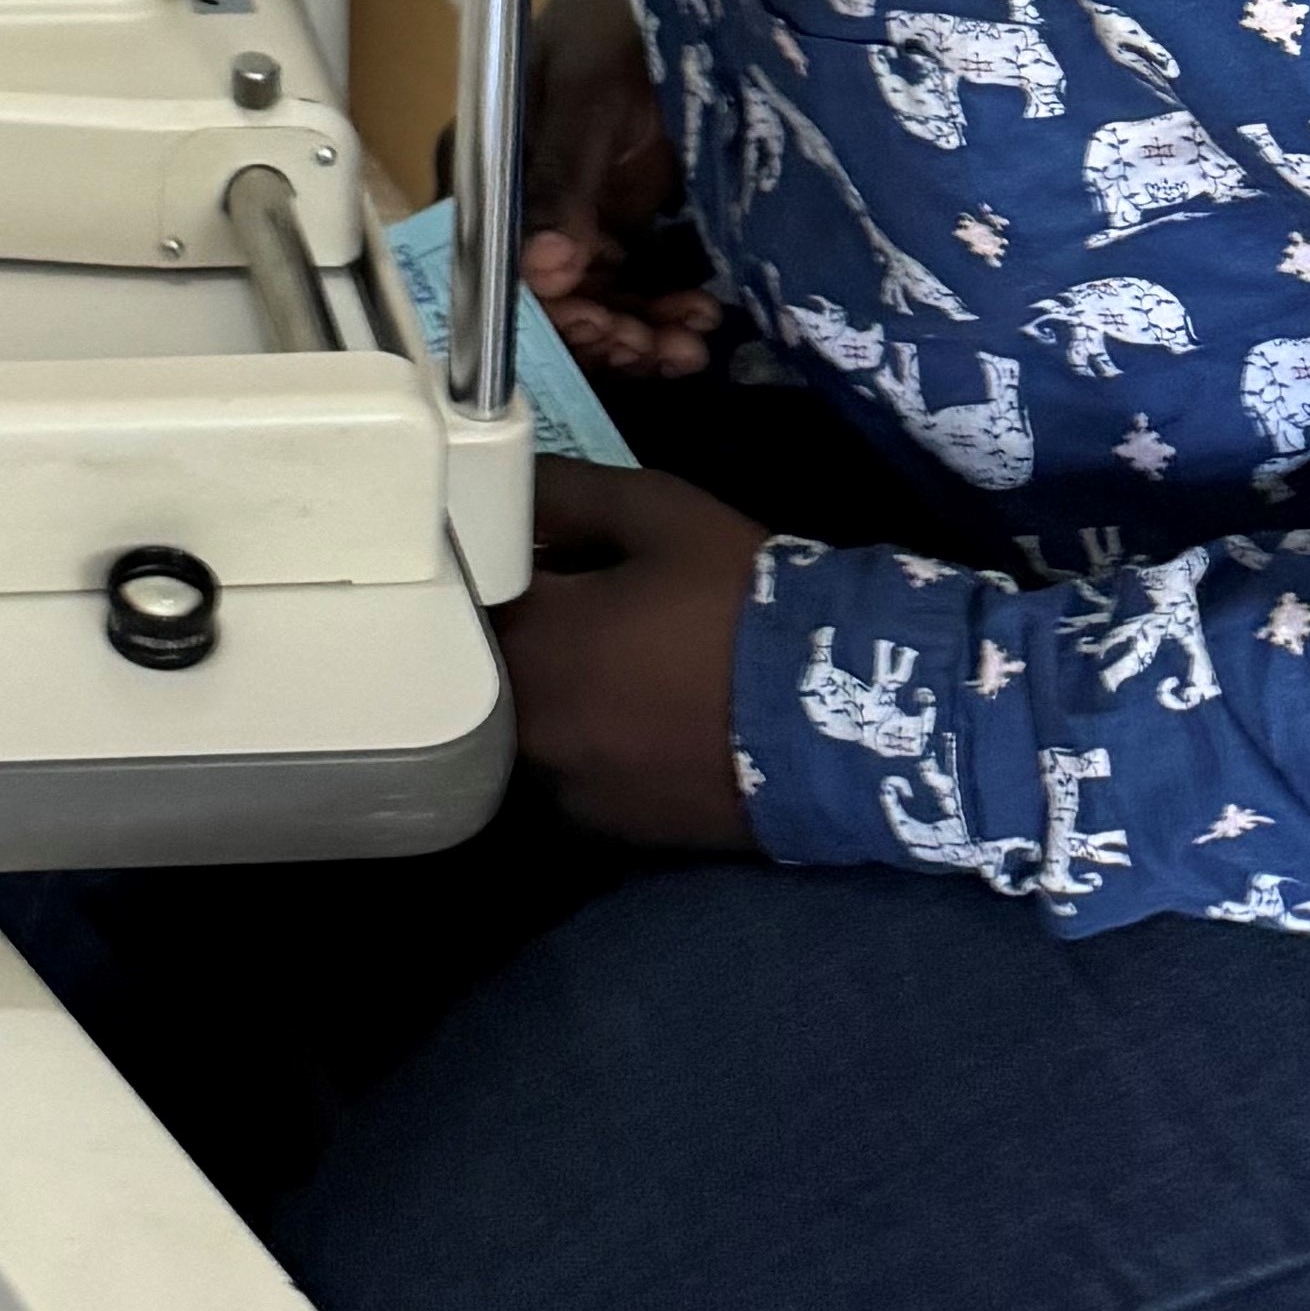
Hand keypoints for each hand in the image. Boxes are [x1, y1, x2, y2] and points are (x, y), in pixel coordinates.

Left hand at [498, 460, 760, 849]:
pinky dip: (589, 741)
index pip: (470, 590)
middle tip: (573, 601)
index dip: (490, 563)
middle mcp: (527, 724)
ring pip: (527, 723)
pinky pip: (572, 771)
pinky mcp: (613, 829)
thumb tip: (507, 482)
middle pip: (492, 665)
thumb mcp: (656, 513)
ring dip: (551, 689)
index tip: (523, 547)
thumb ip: (564, 492)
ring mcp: (567, 786)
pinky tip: (638, 715)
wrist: (839, 721)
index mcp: (528, 640)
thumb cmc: (741, 602)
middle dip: (521, 630)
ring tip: (613, 660)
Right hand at [520, 0, 719, 378]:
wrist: (673, 6)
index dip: (547, 313)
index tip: (605, 326)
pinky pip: (629, 288)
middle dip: (606, 332)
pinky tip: (699, 320)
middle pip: (546, 300)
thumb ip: (562, 181)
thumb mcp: (584, 100)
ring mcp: (569, 220)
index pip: (497, 269)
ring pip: (592, 304)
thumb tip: (541, 270)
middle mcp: (518, 210)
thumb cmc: (610, 33)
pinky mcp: (614, 226)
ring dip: (640, 334)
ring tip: (693, 342)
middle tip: (665, 344)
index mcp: (484, 176)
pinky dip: (661, 313)